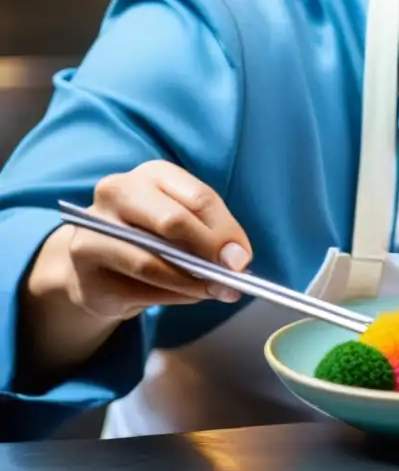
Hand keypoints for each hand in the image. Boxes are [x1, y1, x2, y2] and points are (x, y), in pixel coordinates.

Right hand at [52, 160, 251, 320]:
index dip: (226, 231)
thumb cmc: (152, 237)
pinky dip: (172, 296)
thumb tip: (237, 259)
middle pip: (172, 221)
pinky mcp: (84, 271)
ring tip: (216, 291)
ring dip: (192, 282)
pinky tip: (189, 296)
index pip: (199, 198)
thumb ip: (212, 235)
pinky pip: (137, 289)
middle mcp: (117, 192)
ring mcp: (93, 230)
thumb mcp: (185, 223)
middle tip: (232, 275)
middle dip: (209, 251)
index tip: (242, 257)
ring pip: (152, 261)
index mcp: (152, 174)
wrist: (96, 265)